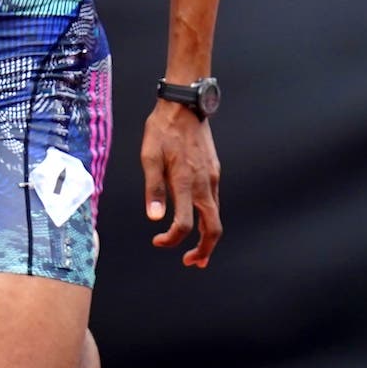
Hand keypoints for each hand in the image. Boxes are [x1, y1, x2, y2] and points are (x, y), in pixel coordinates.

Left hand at [142, 99, 220, 266]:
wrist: (185, 105)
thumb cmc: (163, 129)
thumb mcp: (150, 157)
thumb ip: (153, 190)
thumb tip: (154, 218)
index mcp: (185, 182)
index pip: (184, 224)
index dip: (172, 239)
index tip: (158, 240)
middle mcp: (204, 183)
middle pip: (214, 228)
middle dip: (205, 250)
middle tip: (192, 263)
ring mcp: (213, 178)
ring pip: (217, 216)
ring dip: (208, 237)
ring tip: (196, 250)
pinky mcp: (215, 171)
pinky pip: (215, 201)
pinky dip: (209, 218)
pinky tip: (198, 219)